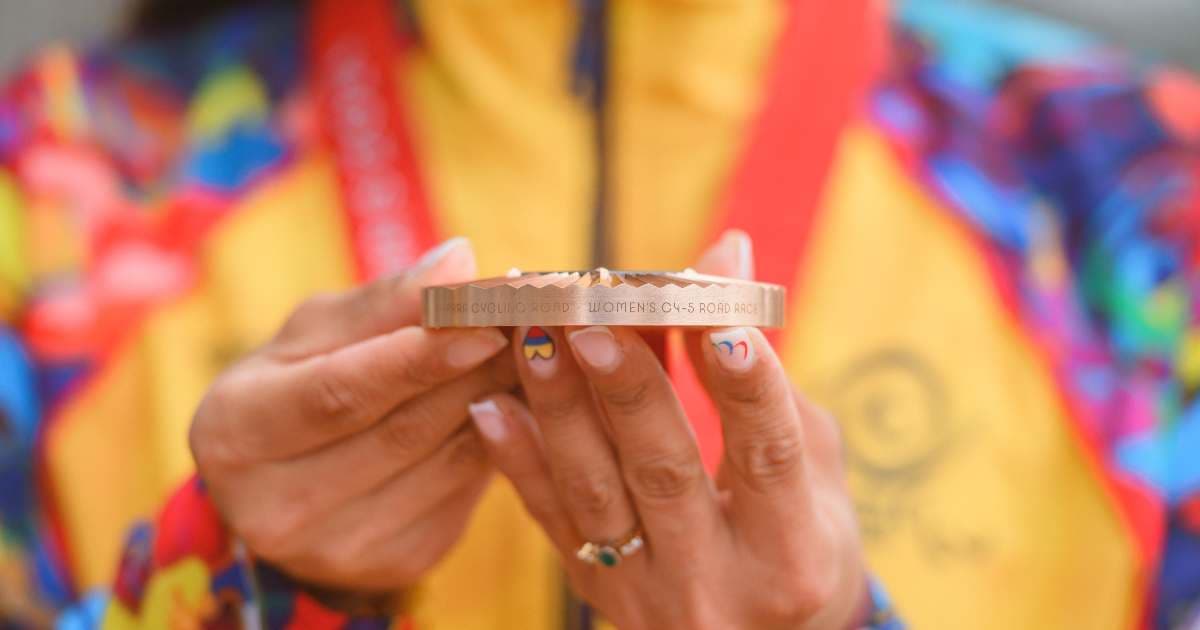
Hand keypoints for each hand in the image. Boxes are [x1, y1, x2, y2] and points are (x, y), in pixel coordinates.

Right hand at [190, 238, 515, 592]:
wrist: (289, 481)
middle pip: (402, 430)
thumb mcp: (318, 333)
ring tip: (533, 347)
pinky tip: (515, 401)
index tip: (486, 316)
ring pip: (446, 463)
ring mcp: (337, 547)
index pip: (339, 392)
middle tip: (533, 316)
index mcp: (234, 433)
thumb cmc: (298, 384)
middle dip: (476, 367)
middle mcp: (276, 506)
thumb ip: (388, 300)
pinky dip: (499, 440)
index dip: (416, 355)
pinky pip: (464, 492)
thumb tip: (459, 260)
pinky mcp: (396, 564)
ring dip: (500, 399)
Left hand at [469, 232, 866, 628]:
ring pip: (594, 496)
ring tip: (534, 338)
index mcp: (792, 550)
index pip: (767, 455)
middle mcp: (719, 583)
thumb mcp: (812, 461)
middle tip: (591, 316)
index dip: (743, 384)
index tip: (715, 313)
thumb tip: (725, 252)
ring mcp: (648, 595)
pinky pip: (551, 520)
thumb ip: (764, 369)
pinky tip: (492, 404)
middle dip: (626, 388)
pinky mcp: (596, 591)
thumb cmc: (801, 531)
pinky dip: (519, 460)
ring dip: (559, 410)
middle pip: (666, 473)